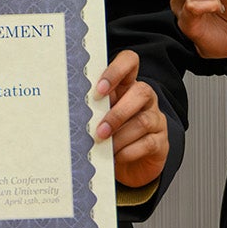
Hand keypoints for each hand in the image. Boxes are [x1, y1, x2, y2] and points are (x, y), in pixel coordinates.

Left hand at [93, 50, 167, 188]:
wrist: (129, 166)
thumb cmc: (110, 136)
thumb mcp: (99, 117)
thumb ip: (90, 108)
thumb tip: (65, 105)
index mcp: (127, 86)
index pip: (130, 62)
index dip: (116, 70)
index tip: (99, 89)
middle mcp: (145, 99)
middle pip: (141, 92)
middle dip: (117, 113)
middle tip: (99, 129)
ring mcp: (156, 120)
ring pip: (143, 121)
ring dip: (120, 135)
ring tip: (103, 144)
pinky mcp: (161, 142)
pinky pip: (148, 143)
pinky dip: (129, 151)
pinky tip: (117, 156)